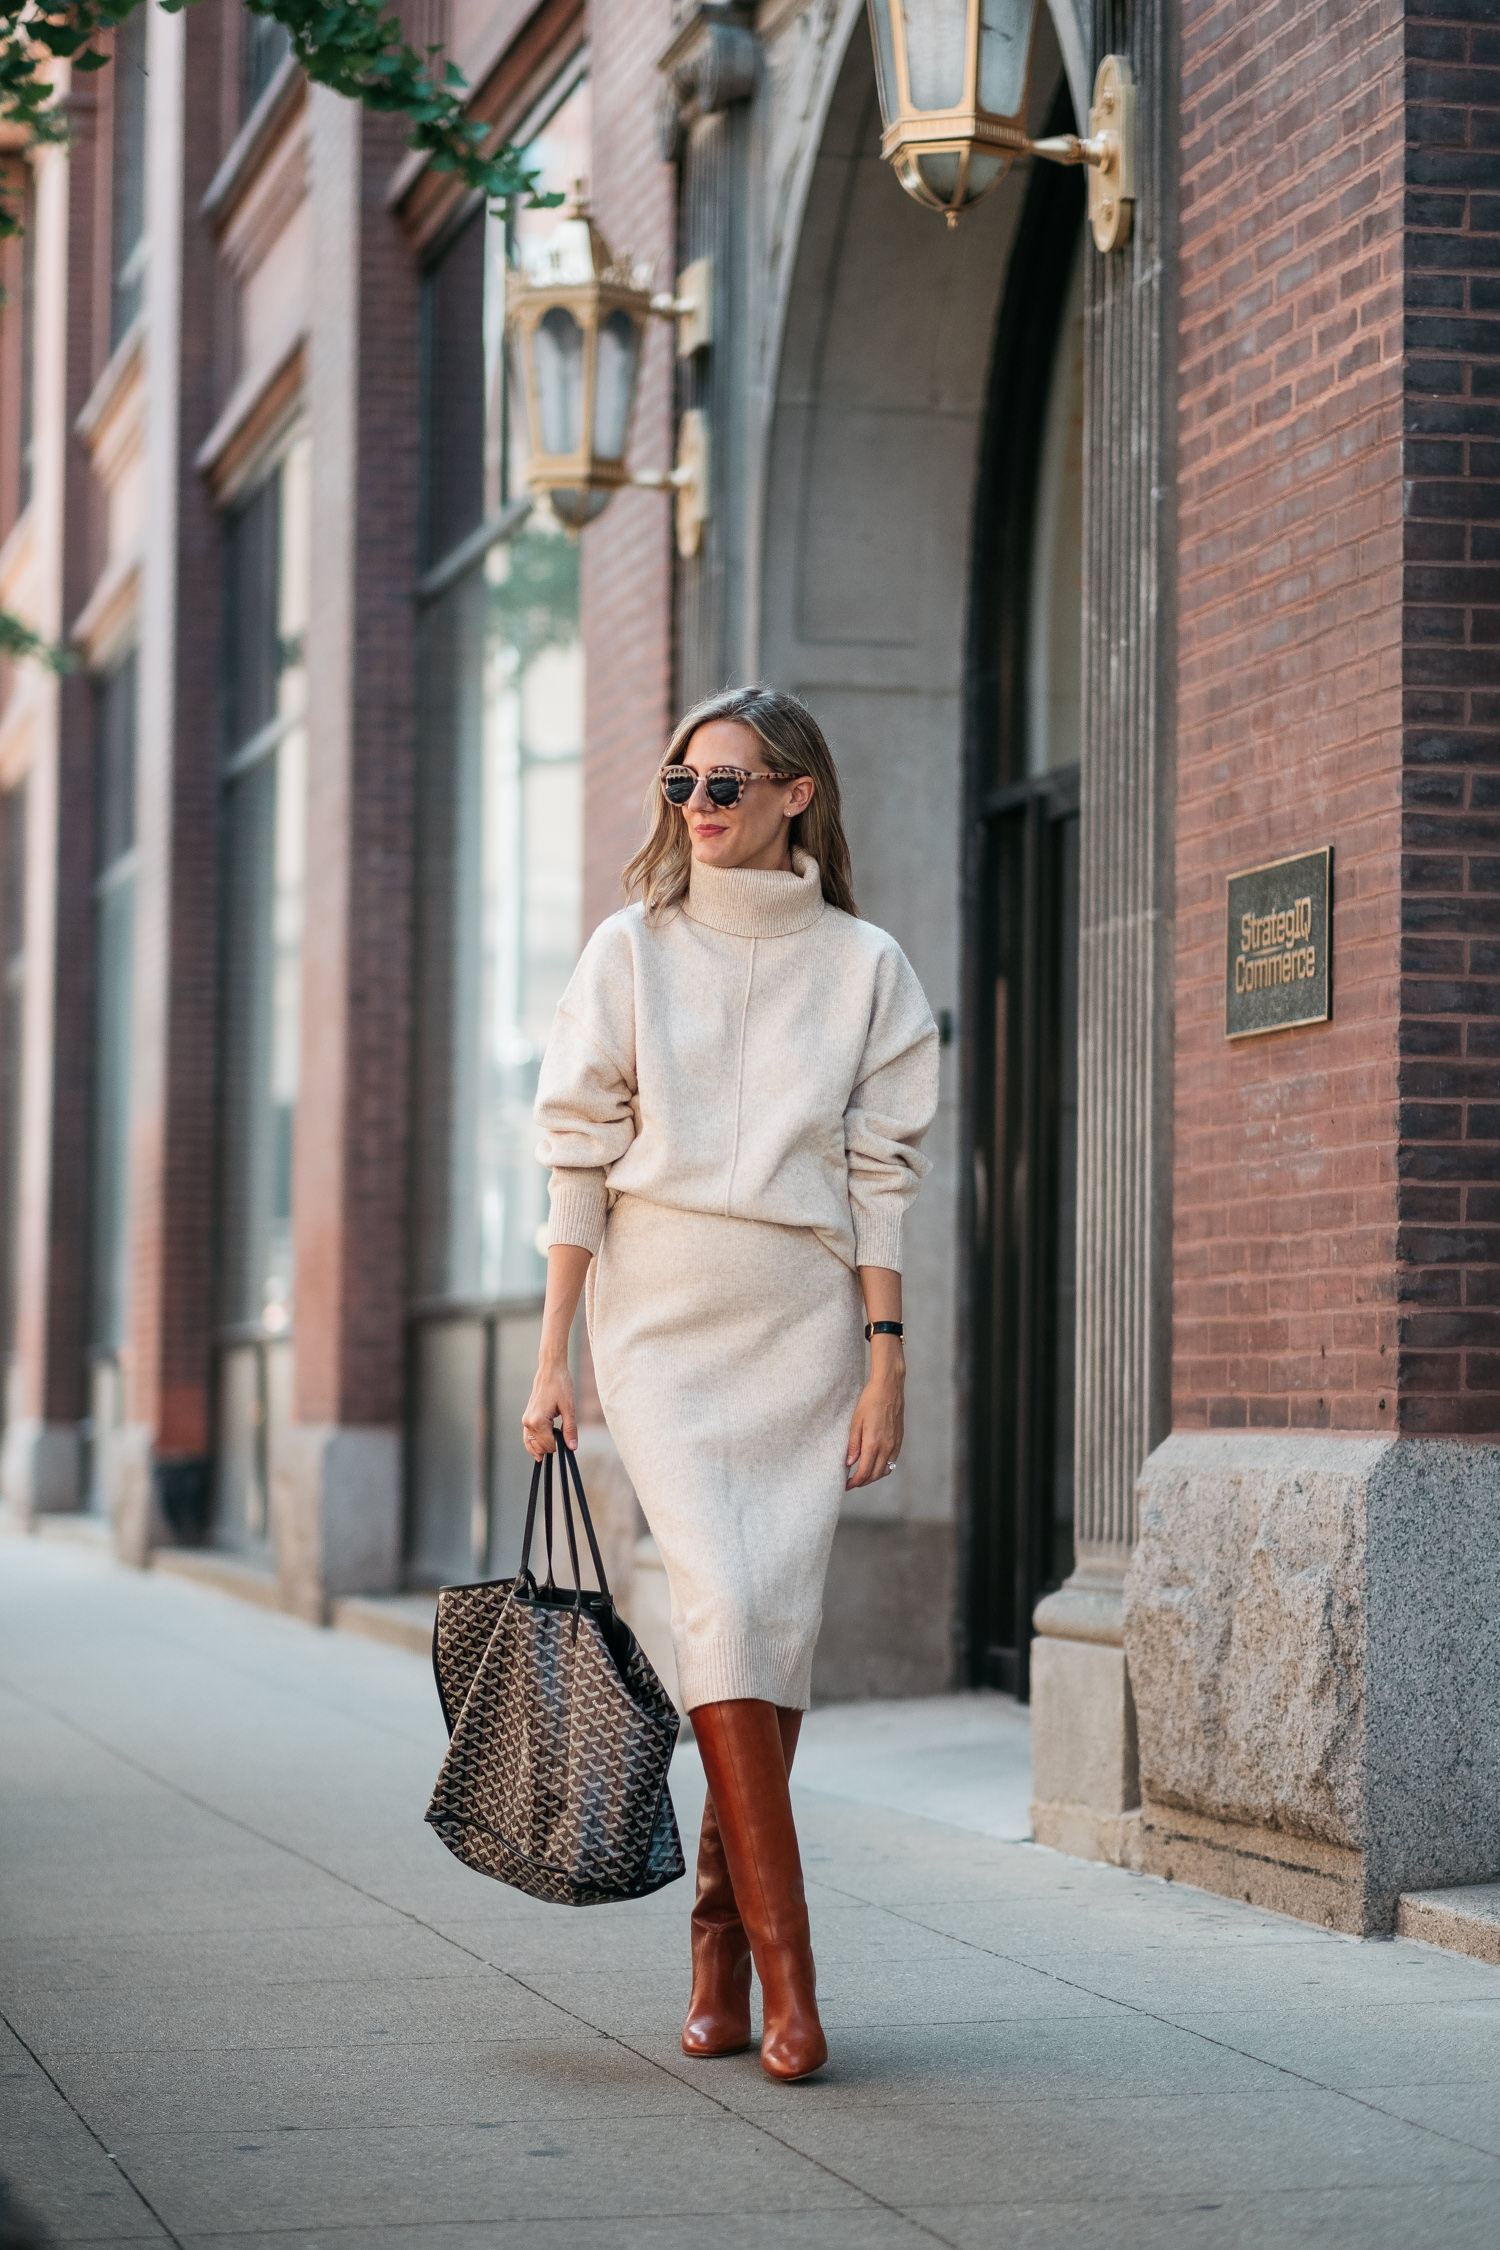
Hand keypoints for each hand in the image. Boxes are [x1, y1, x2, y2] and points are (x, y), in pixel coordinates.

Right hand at [523, 1360, 577, 1458]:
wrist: (550, 1371)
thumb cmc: (560, 1386)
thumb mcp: (569, 1408)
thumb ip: (570, 1430)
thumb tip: (572, 1447)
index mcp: (538, 1421)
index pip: (549, 1444)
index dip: (560, 1446)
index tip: (569, 1443)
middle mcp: (528, 1422)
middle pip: (540, 1446)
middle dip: (552, 1447)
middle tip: (564, 1442)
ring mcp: (525, 1420)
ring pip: (531, 1444)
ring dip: (542, 1448)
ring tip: (552, 1451)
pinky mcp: (526, 1417)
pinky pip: (527, 1437)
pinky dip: (533, 1445)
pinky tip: (539, 1452)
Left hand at [845, 1360, 903, 1487]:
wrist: (889, 1388)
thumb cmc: (870, 1402)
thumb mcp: (855, 1422)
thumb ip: (853, 1445)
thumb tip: (849, 1463)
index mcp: (873, 1444)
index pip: (864, 1472)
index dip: (855, 1482)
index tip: (846, 1485)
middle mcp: (887, 1447)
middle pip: (875, 1475)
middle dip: (863, 1482)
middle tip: (852, 1482)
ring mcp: (895, 1444)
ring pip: (885, 1469)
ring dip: (874, 1476)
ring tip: (862, 1475)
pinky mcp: (899, 1440)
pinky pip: (892, 1460)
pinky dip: (883, 1467)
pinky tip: (875, 1463)